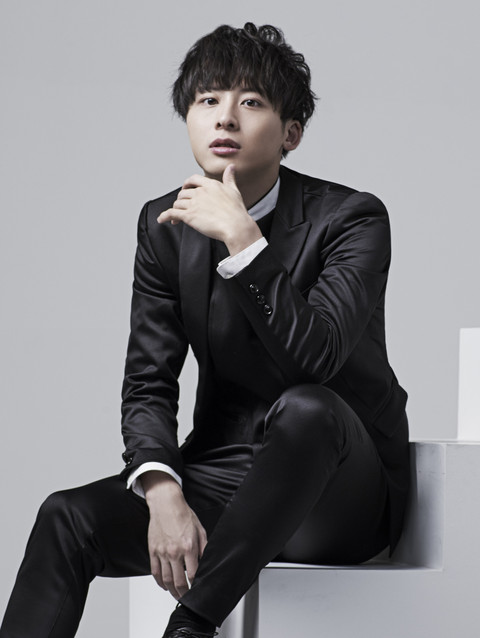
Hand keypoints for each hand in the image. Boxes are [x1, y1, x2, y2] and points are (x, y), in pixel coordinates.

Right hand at [141, 472, 206, 599]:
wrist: (166, 504)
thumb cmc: (183, 514)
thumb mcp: (200, 529)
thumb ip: (204, 547)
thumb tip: (206, 561)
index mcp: (188, 547)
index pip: (193, 574)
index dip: (196, 585)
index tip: (198, 590)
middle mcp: (174, 551)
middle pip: (179, 581)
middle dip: (184, 593)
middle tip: (187, 598)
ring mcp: (162, 552)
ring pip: (166, 580)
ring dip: (172, 591)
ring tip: (177, 595)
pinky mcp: (153, 550)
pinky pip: (155, 571)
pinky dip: (159, 582)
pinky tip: (164, 585)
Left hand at [157, 164, 261, 254]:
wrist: (236, 226)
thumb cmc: (236, 211)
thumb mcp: (234, 191)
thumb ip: (229, 178)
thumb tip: (231, 167)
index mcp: (210, 185)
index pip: (193, 179)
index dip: (187, 184)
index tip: (185, 189)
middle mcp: (200, 192)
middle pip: (183, 193)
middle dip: (181, 200)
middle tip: (182, 207)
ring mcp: (193, 204)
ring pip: (177, 203)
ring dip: (176, 210)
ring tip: (176, 218)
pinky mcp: (189, 216)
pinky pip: (171, 213)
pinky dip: (164, 216)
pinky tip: (161, 220)